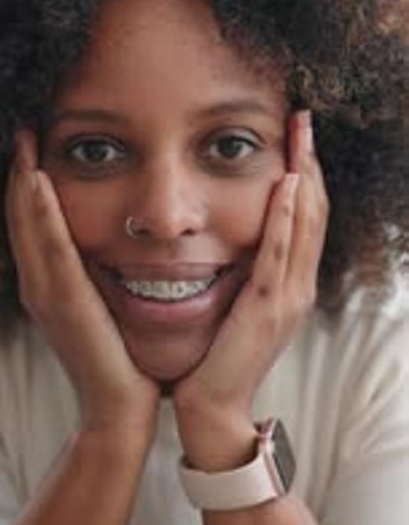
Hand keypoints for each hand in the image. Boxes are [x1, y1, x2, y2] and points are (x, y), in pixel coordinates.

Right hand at [5, 131, 159, 442]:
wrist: (122, 406)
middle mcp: (39, 284)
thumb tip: (119, 241)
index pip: (33, 221)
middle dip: (18, 170)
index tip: (34, 141)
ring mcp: (46, 293)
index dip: (27, 180)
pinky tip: (37, 180)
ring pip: (27, 225)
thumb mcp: (106, 305)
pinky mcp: (63, 302)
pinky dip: (40, 213)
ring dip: (22, 180)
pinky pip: (50, 248)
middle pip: (21, 215)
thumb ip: (101, 273)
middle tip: (21, 126)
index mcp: (50, 283)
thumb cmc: (121, 356)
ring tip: (23, 138)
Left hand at [173, 110, 328, 469]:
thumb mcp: (235, 306)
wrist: (211, 406)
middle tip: (304, 118)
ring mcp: (287, 297)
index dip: (305, 173)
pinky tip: (287, 183)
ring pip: (304, 224)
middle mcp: (297, 285)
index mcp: (289, 283)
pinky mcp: (267, 307)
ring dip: (304, 175)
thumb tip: (229, 238)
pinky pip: (279, 252)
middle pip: (313, 211)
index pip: (304, 217)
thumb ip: (242, 274)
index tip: (296, 135)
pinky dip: (285, 216)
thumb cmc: (216, 356)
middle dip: (310, 161)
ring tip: (300, 134)